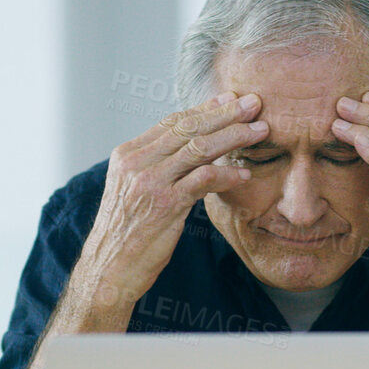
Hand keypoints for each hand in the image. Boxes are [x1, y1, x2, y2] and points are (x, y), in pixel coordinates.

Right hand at [76, 92, 267, 306]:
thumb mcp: (133, 191)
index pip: (172, 121)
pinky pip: (204, 179)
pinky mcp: (164, 204)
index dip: (204, 108)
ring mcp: (149, 182)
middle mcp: (136, 163)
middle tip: (254, 103)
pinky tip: (244, 174)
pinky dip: (227, 174)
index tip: (230, 99)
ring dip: (234, 136)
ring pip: (199, 147)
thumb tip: (187, 149)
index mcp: (127, 154)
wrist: (108, 269)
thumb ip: (155, 167)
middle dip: (225, 113)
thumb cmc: (126, 235)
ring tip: (260, 131)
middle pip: (188, 128)